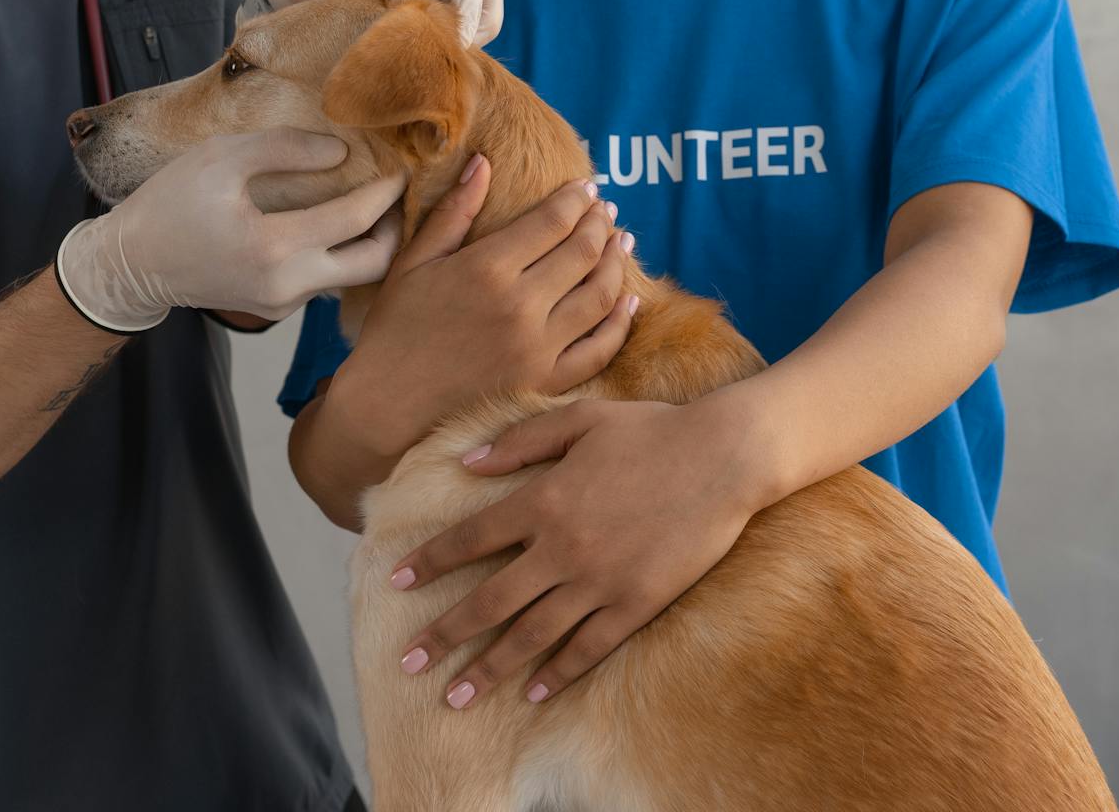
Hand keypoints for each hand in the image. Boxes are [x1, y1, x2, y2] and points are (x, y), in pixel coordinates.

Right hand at [56, 129, 405, 328]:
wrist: (130, 266)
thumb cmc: (169, 204)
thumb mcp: (221, 158)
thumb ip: (284, 148)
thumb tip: (340, 154)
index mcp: (273, 248)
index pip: (355, 218)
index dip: (385, 191)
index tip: (400, 168)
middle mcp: (286, 286)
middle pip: (373, 265)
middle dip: (394, 229)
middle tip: (395, 196)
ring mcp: (282, 304)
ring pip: (350, 278)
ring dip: (367, 243)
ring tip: (369, 205)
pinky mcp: (276, 310)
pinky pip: (322, 282)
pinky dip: (337, 254)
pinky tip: (331, 225)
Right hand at [325, 155, 635, 461]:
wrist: (387, 405)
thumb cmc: (394, 330)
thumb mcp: (413, 262)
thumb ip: (453, 211)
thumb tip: (483, 162)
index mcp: (486, 269)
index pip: (552, 221)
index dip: (575, 199)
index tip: (585, 187)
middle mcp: (520, 306)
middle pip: (583, 252)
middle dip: (599, 224)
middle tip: (605, 210)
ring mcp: (538, 348)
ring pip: (600, 296)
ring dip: (616, 264)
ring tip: (621, 243)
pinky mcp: (546, 383)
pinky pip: (599, 349)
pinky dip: (620, 322)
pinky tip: (629, 301)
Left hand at [387, 394, 770, 709]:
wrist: (724, 456)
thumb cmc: (650, 429)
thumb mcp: (578, 420)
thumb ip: (518, 442)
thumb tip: (467, 462)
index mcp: (541, 500)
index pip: (470, 539)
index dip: (429, 561)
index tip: (395, 582)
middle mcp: (561, 547)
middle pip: (488, 602)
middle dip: (443, 636)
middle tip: (408, 663)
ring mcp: (600, 581)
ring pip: (532, 635)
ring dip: (490, 669)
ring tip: (457, 697)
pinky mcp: (637, 603)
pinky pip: (588, 648)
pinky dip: (557, 673)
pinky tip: (532, 693)